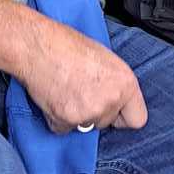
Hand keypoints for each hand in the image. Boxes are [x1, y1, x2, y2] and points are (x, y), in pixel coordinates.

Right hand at [17, 27, 147, 132]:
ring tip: (64, 90)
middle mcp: (110, 100)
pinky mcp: (66, 121)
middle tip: (78, 89)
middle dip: (93, 111)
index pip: (137, 119)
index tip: (113, 111)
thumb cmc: (66, 45)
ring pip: (85, 126)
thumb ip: (113, 82)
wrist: (36, 46)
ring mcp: (88, 113)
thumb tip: (113, 96)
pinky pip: (63, 129)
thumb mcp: (103, 58)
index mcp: (125, 83)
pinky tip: (53, 96)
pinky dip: (57, 118)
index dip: (122, 116)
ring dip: (74, 114)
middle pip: (106, 122)